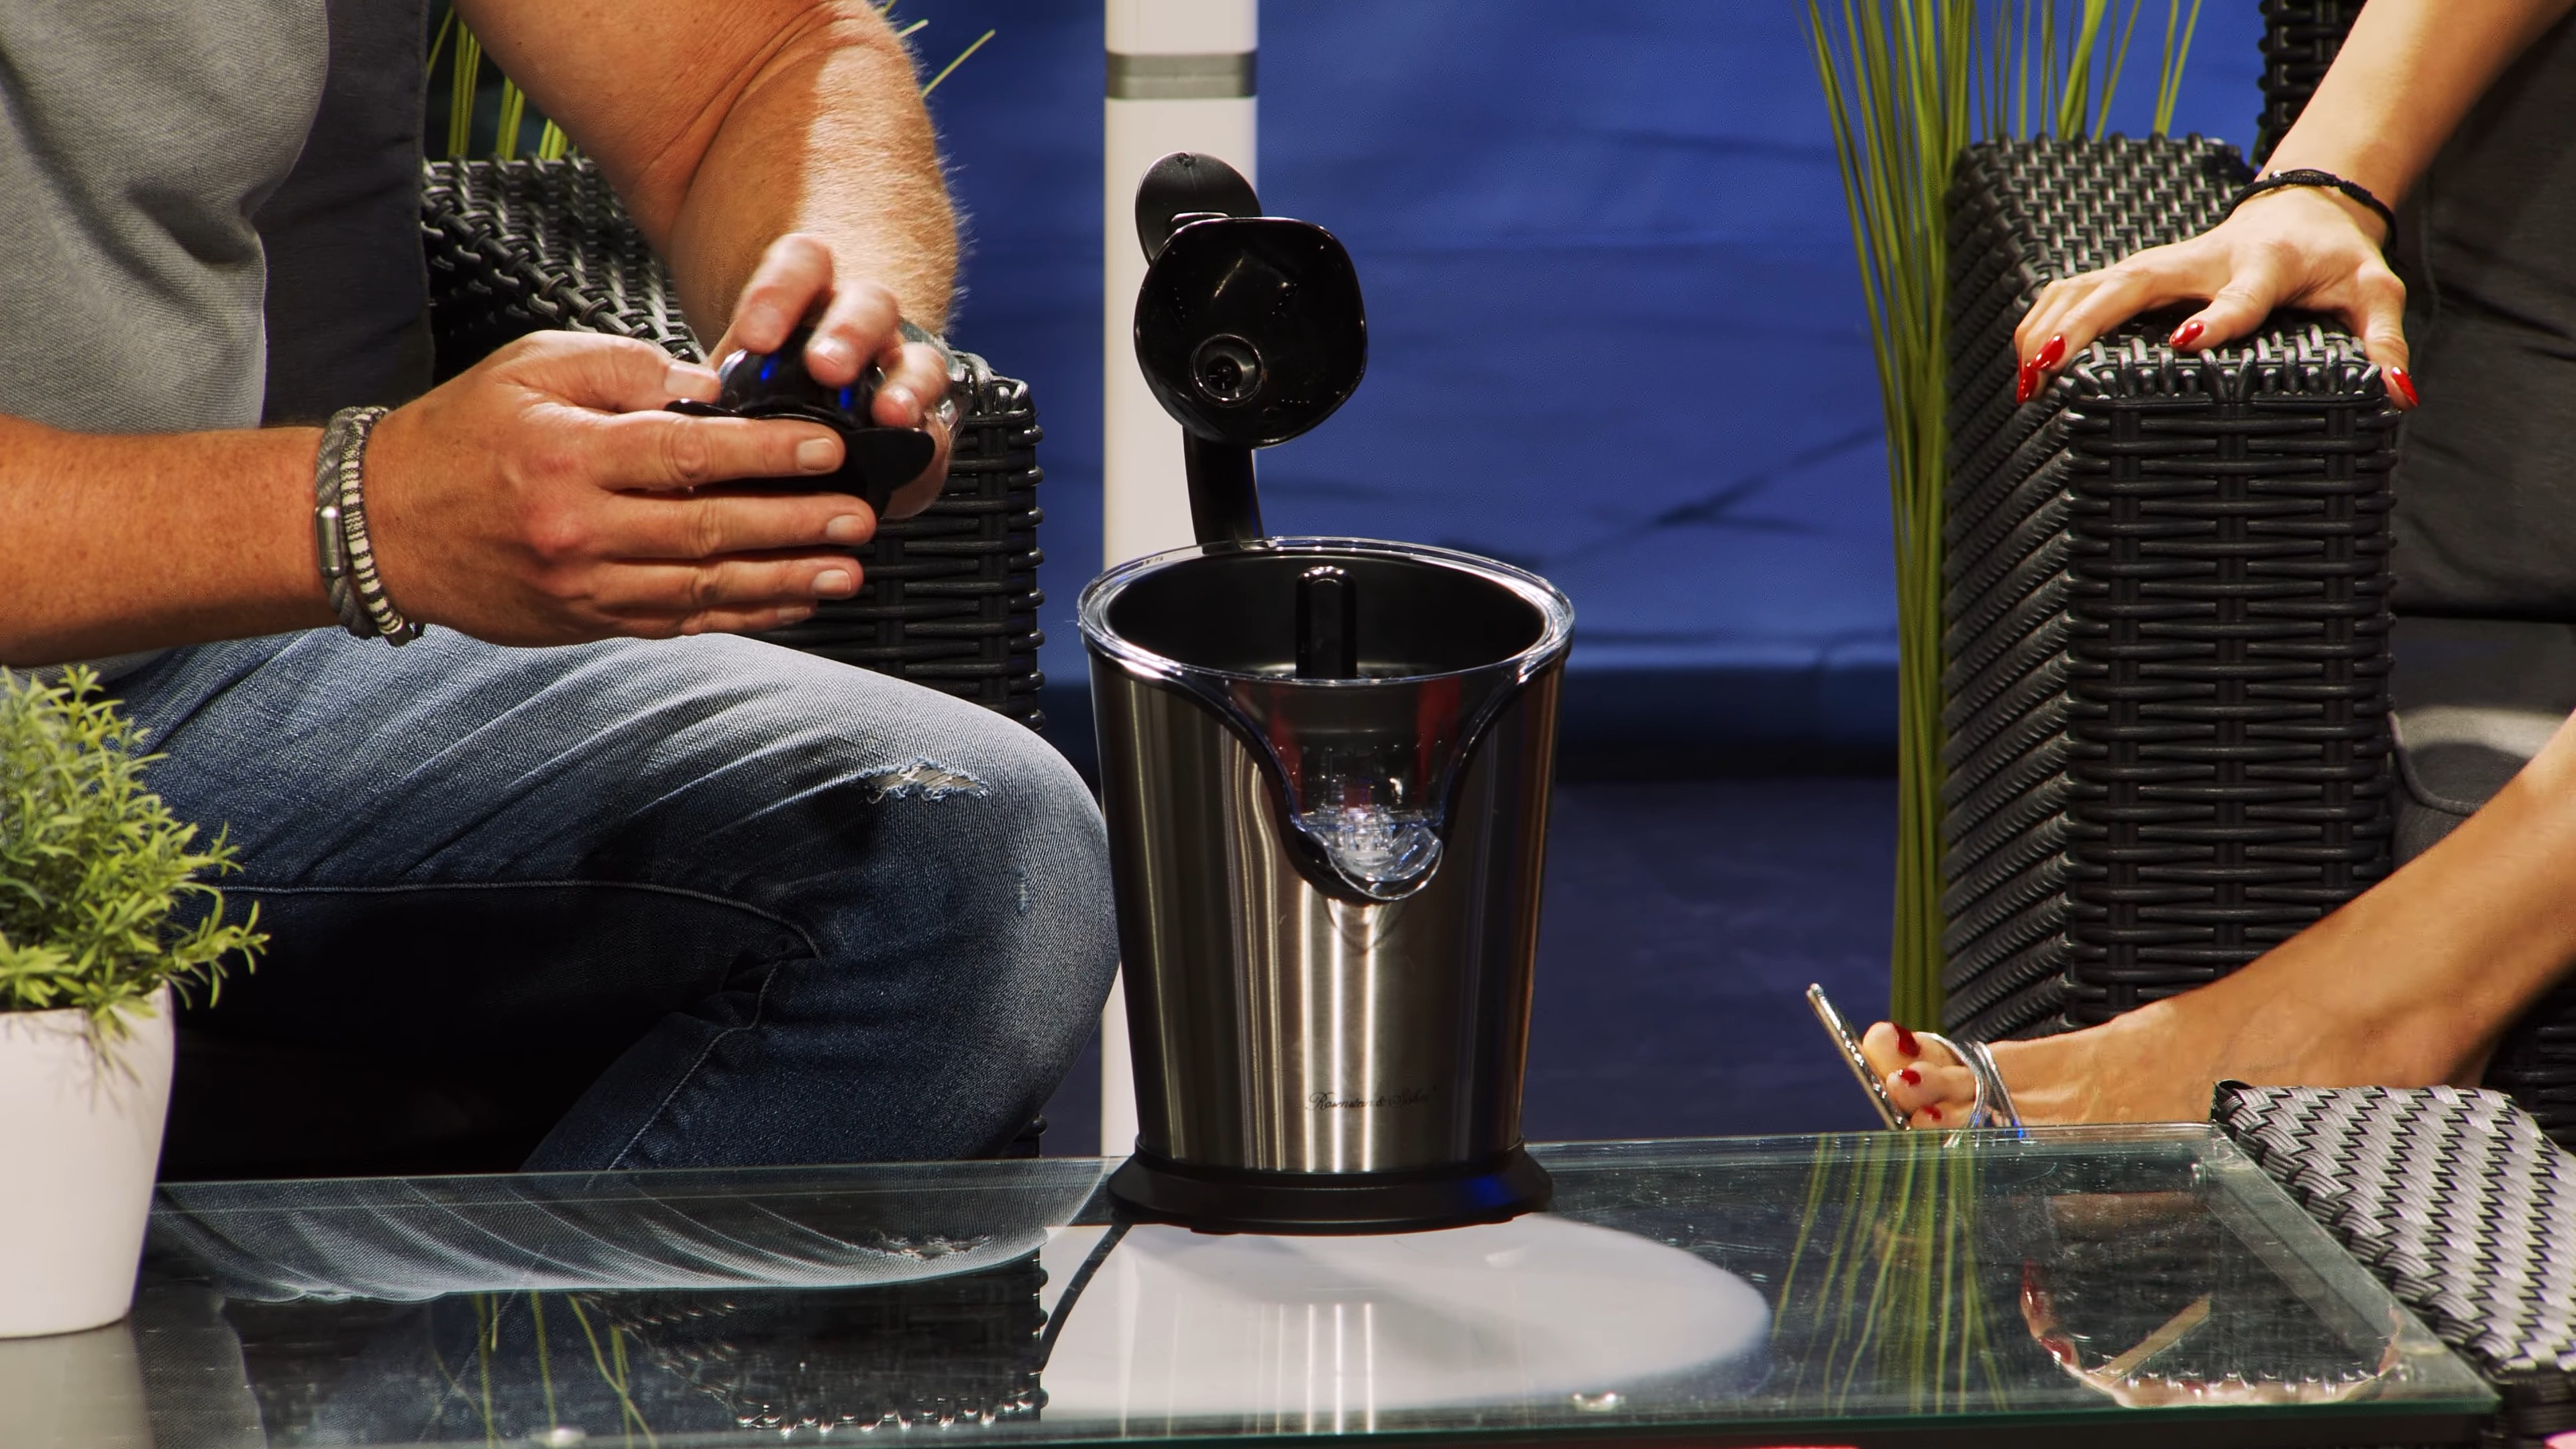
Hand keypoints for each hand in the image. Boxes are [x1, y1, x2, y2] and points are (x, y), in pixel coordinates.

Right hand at [363, 332, 878, 644]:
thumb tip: (716, 391)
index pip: (687, 454)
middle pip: (708, 527)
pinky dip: (741, 613)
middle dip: (795, 524)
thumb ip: (628, 370)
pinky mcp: (586, 620)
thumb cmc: (463, 433)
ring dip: (783, 581)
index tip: (828, 447)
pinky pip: (680, 621)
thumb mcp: (534, 368)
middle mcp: (578, 528)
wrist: (379, 524)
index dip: (766, 453)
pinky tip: (792, 603)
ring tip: (846, 571)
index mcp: (569, 455)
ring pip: (703, 586)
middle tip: (858, 517)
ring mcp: (584, 584)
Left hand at [712, 232, 953, 517]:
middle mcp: (866, 324)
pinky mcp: (930, 421)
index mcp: (813, 292)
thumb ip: (707, 368)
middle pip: (868, 307)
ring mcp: (905, 368)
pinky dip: (929, 441)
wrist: (832, 398)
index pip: (802, 263)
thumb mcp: (737, 362)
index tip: (755, 339)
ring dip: (905, 385)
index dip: (778, 296)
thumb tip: (646, 401)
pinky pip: (939, 425)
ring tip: (891, 414)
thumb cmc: (774, 377)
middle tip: (826, 368)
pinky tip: (914, 462)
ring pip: (919, 360)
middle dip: (848, 336)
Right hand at [2010, 185, 2416, 408]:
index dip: (2217, 317)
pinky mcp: (2138, 272)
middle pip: (2131, 285)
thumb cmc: (2337, 261)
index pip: (2240, 294)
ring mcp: (2162, 264)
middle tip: (2047, 369)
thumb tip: (2396, 396)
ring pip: (2091, 284)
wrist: (2306, 208)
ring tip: (2024, 378)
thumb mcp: (2375, 293)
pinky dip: (2045, 316)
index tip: (2186, 343)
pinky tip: (2023, 356)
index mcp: (2263, 265)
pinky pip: (2079, 287)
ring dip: (2050, 324)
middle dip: (2083, 324)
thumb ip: (2383, 341)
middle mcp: (2200, 260)